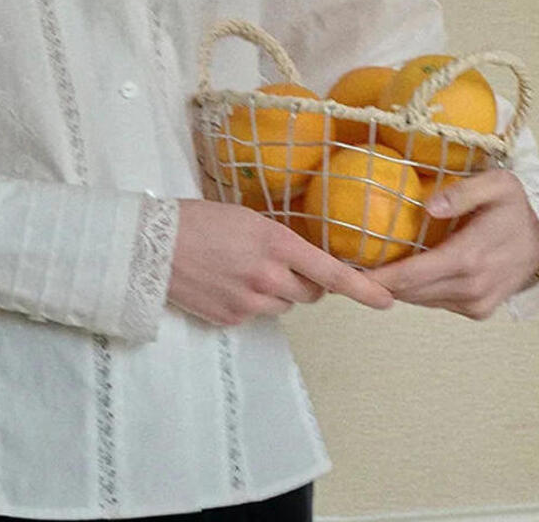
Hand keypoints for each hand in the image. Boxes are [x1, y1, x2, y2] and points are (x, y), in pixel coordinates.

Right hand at [167, 199, 393, 326]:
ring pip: (283, 305)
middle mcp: (269, 277)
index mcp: (276, 244)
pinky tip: (224, 283)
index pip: (332, 273)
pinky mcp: (231, 319)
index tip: (388, 300)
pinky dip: (247, 302)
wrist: (151, 245)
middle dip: (303, 282)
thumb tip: (304, 259)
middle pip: (310, 294)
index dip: (364, 290)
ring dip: (275, 293)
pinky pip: (255, 315)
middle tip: (277, 264)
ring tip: (242, 270)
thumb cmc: (198, 219)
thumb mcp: (247, 218)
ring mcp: (250, 302)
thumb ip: (279, 240)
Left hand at [362, 168, 538, 319]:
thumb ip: (462, 192)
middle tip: (344, 268)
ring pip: (420, 300)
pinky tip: (401, 273)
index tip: (346, 270)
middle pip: (409, 292)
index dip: (376, 277)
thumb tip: (427, 205)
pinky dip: (417, 291)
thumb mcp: (496, 185)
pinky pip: (436, 302)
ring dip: (394, 288)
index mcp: (468, 258)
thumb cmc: (517, 205)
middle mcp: (471, 287)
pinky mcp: (478, 310)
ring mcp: (476, 303)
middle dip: (376, 284)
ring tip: (364, 270)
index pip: (410, 276)